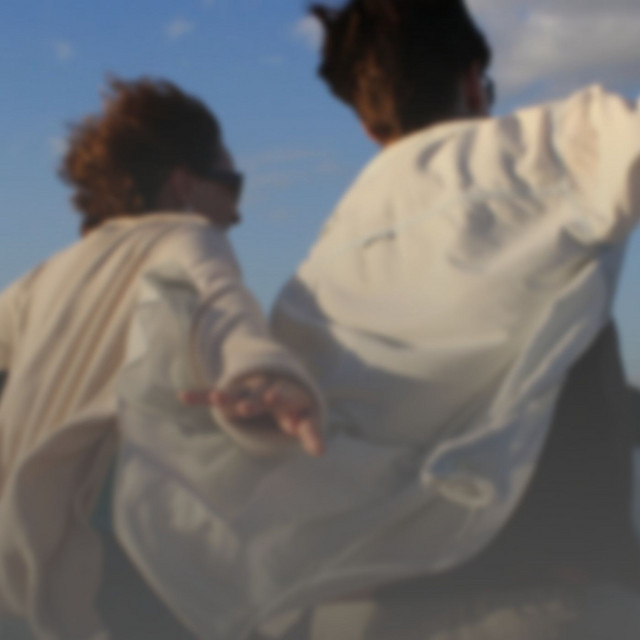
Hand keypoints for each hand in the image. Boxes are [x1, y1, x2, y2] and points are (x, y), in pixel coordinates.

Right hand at [180, 373, 323, 456]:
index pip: (282, 395)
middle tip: (246, 406)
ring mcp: (244, 392)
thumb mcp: (305, 419)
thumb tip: (320, 452)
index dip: (279, 396)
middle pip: (257, 395)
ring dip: (225, 396)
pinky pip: (212, 395)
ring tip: (215, 398)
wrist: (279, 381)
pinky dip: (200, 396)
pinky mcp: (230, 396)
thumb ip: (310, 433)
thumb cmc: (293, 407)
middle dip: (252, 400)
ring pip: (233, 394)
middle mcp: (262, 390)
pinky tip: (182, 396)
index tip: (274, 397)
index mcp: (284, 394)